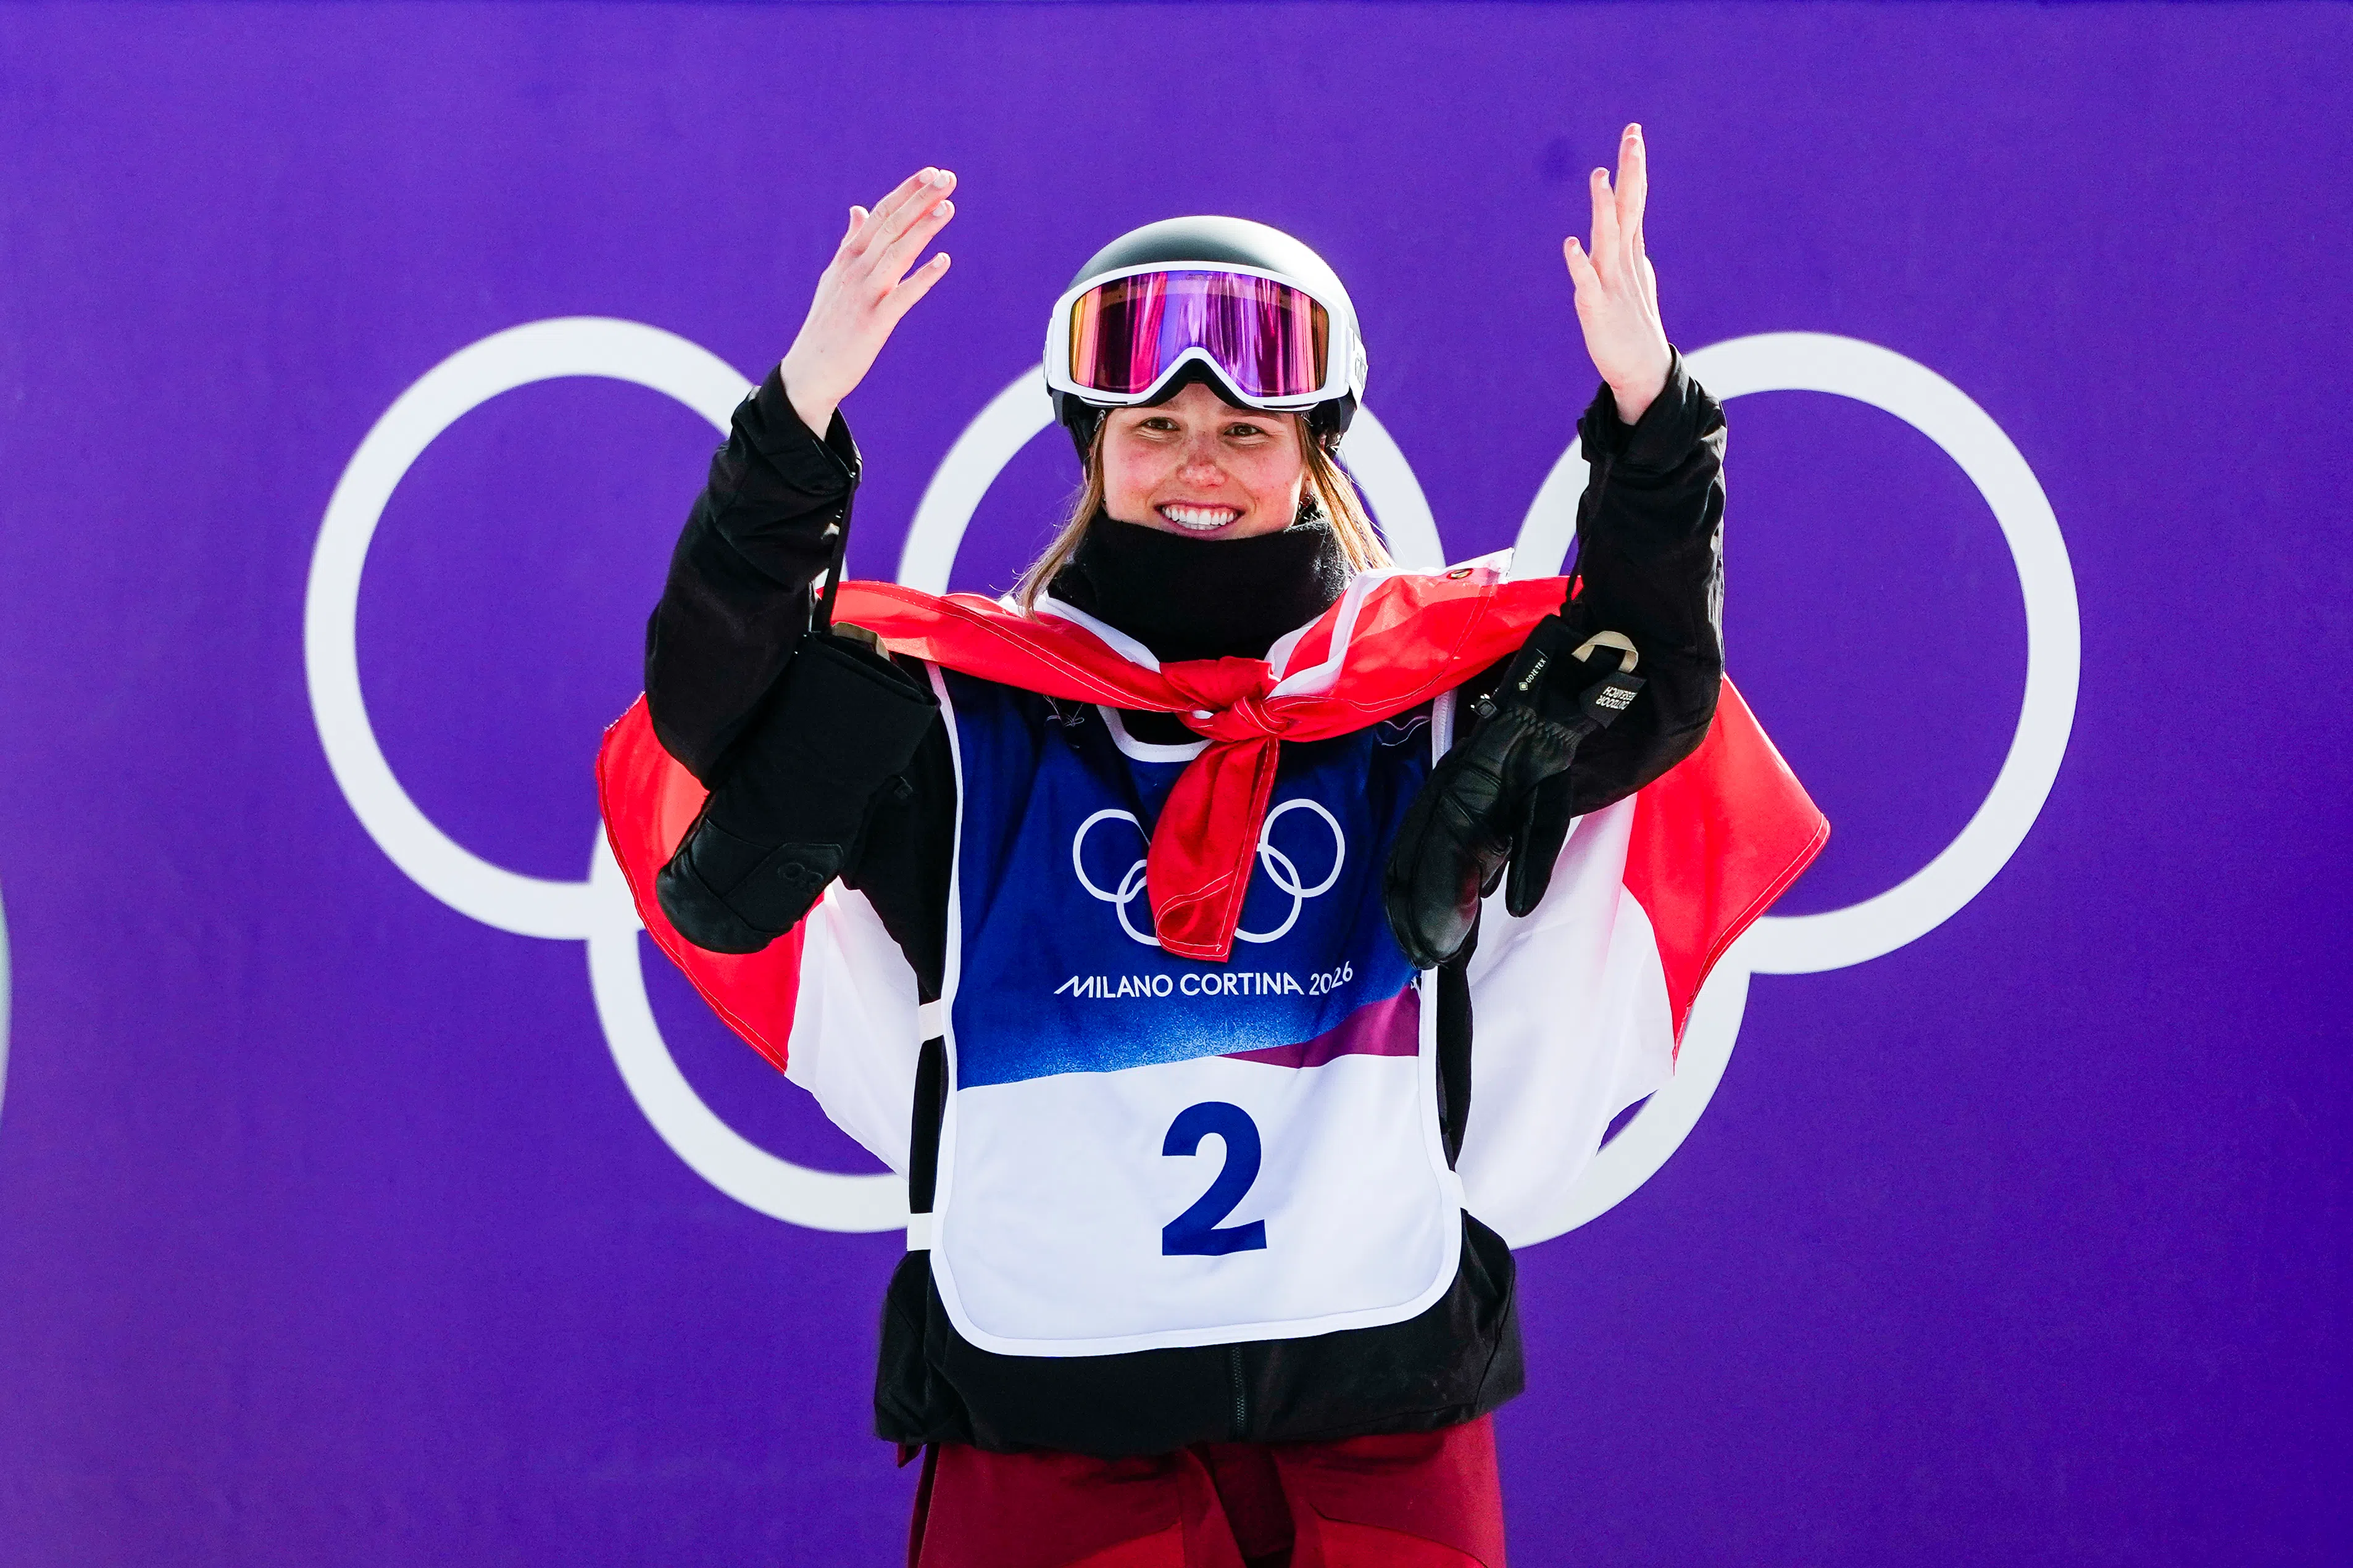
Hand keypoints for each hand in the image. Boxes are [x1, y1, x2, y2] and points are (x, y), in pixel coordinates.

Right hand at [777, 167, 958, 433]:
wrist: (810, 372)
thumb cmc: (828, 325)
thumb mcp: (835, 277)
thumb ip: (850, 242)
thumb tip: (858, 209)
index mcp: (847, 258)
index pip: (879, 215)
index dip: (906, 192)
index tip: (931, 172)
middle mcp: (854, 270)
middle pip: (891, 226)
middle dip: (920, 200)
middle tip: (947, 177)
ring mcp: (863, 295)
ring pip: (897, 253)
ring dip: (923, 228)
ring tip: (948, 206)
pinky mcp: (873, 323)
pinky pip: (902, 296)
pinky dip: (923, 277)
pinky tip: (945, 261)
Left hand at [1563, 125, 1670, 425]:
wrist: (1642, 369)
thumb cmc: (1635, 324)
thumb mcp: (1636, 280)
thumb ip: (1632, 252)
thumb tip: (1633, 233)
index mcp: (1631, 251)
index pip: (1633, 200)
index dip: (1633, 168)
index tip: (1634, 133)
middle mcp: (1623, 261)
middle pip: (1627, 208)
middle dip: (1630, 172)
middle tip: (1633, 136)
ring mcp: (1612, 282)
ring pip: (1607, 238)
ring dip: (1603, 207)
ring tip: (1600, 176)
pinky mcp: (1597, 308)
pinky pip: (1587, 283)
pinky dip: (1579, 263)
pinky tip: (1570, 243)